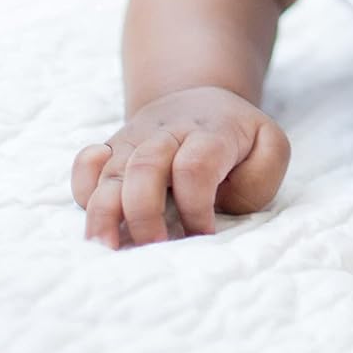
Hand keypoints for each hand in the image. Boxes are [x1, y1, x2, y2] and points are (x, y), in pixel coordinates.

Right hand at [71, 86, 290, 248]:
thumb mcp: (269, 147)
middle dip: (145, 214)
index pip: (195, 166)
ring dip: (104, 212)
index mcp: (211, 133)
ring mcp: (135, 141)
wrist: (201, 102)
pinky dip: (82, 185)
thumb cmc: (238, 140)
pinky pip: (85, 165)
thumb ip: (263, 172)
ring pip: (111, 172)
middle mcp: (167, 134)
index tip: (203, 236)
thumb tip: (223, 201)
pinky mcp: (111, 152)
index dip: (196, 206)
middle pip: (146, 167)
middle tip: (153, 250)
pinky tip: (89, 207)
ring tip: (104, 248)